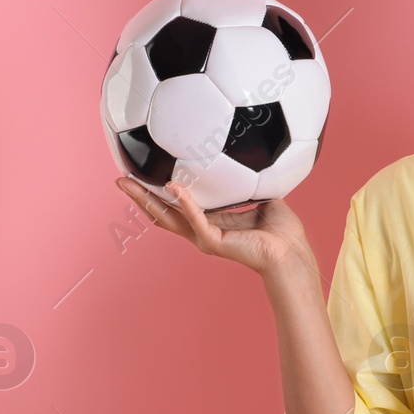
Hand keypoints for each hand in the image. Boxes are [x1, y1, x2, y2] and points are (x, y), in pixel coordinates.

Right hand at [115, 176, 318, 282]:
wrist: (292, 252)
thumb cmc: (283, 231)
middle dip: (140, 197)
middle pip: (162, 213)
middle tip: (120, 179)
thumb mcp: (264, 198)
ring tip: (128, 184)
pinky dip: (184, 202)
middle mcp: (204, 231)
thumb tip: (253, 160)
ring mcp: (205, 238)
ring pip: (167, 218)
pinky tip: (172, 186)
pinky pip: (194, 218)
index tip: (145, 175)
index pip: (179, 206)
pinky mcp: (212, 242)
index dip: (161, 192)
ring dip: (147, 200)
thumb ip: (250, 183)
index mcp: (214, 221)